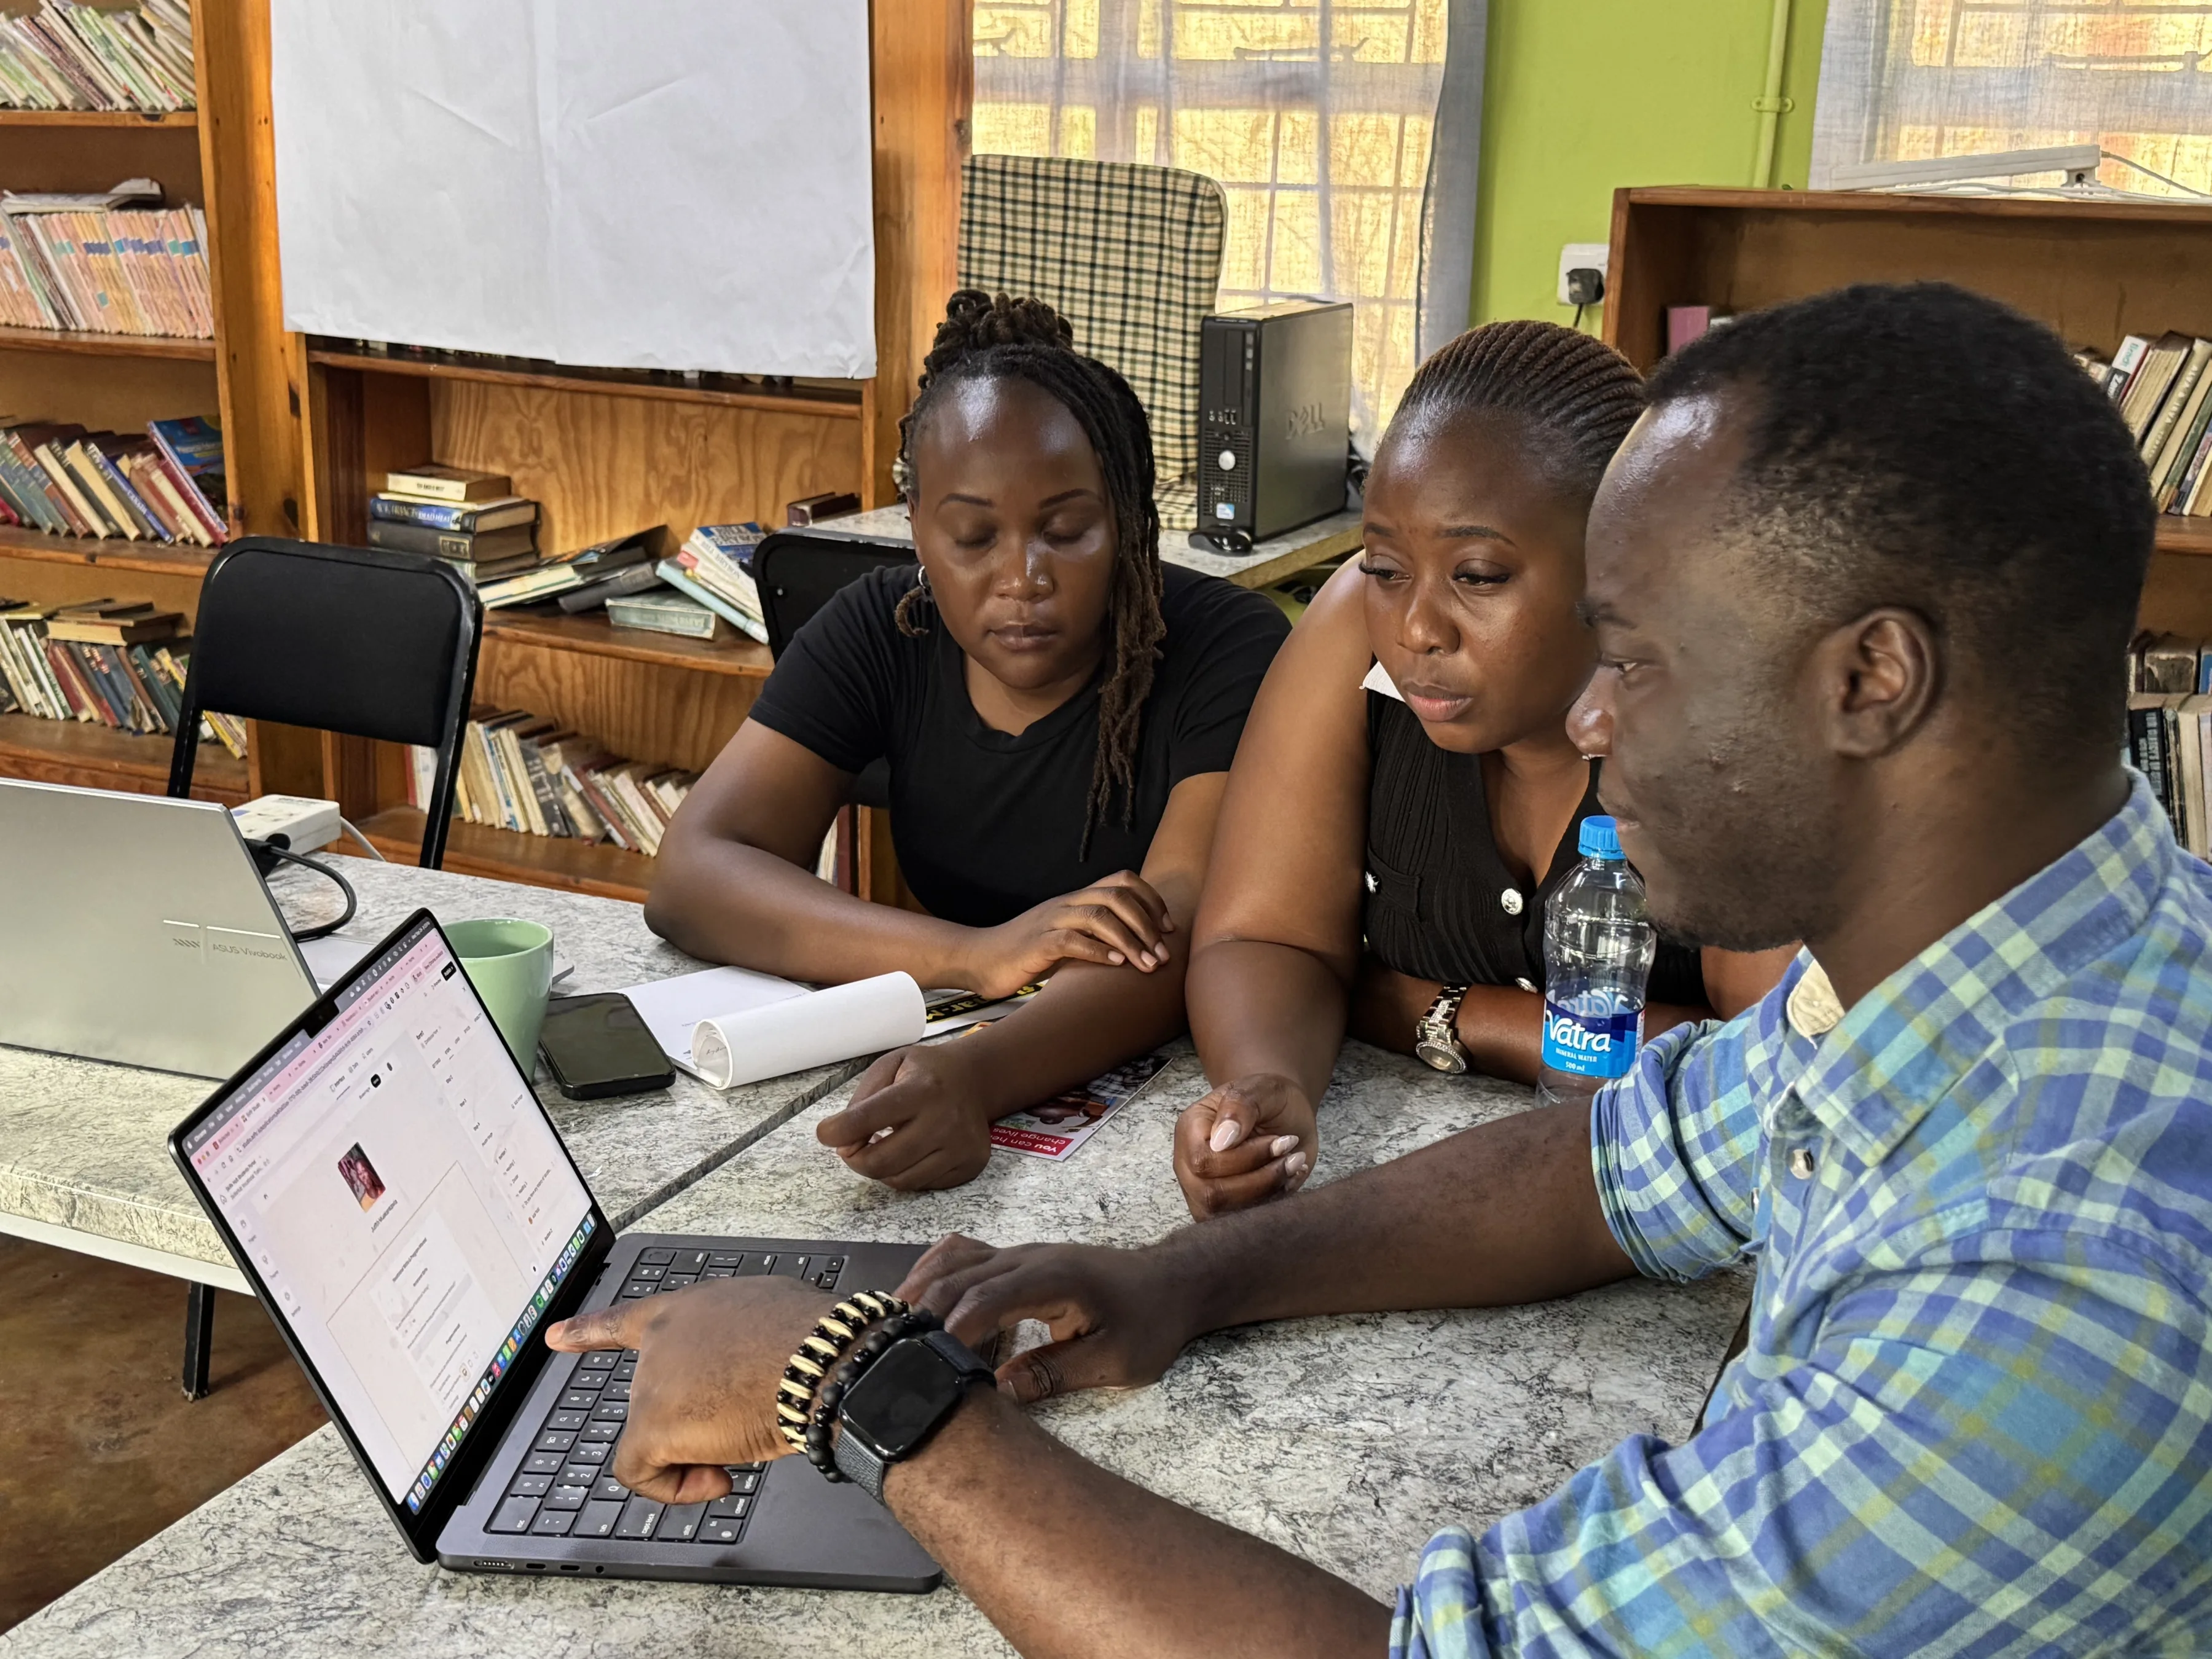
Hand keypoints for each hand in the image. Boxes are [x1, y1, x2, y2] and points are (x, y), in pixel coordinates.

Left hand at [544, 1276, 832, 1503]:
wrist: (819, 1364)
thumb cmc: (812, 1342)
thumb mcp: (771, 1321)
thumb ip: (741, 1342)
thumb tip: (752, 1372)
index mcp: (689, 1308)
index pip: (628, 1318)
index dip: (589, 1330)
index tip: (557, 1336)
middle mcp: (661, 1338)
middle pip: (657, 1397)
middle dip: (693, 1422)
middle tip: (741, 1425)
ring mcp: (651, 1381)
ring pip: (657, 1437)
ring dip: (699, 1449)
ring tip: (746, 1437)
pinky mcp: (651, 1423)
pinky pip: (642, 1473)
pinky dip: (675, 1487)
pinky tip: (716, 1480)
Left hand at [817, 1041, 994, 1190]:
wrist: (975, 1079)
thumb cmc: (926, 1072)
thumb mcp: (890, 1066)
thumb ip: (862, 1101)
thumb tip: (843, 1143)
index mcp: (922, 1089)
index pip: (867, 1118)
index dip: (838, 1131)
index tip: (826, 1134)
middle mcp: (945, 1120)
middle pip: (881, 1162)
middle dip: (855, 1159)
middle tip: (851, 1148)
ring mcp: (961, 1146)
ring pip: (899, 1180)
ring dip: (879, 1169)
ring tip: (880, 1147)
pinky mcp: (970, 1164)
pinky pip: (922, 1185)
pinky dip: (904, 1174)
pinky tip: (907, 1153)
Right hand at [897, 1233, 1200, 1402]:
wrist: (1172, 1282)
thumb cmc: (1151, 1322)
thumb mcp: (1116, 1361)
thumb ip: (1055, 1374)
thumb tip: (998, 1393)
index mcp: (1054, 1278)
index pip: (987, 1296)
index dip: (951, 1329)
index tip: (924, 1362)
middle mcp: (1029, 1257)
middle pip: (959, 1274)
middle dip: (920, 1310)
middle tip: (887, 1353)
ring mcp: (1021, 1253)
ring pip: (954, 1258)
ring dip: (919, 1288)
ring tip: (886, 1328)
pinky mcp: (1018, 1259)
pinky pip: (964, 1254)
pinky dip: (933, 1273)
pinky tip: (915, 1300)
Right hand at [956, 871, 1173, 999]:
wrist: (979, 960)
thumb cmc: (1026, 954)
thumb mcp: (1067, 939)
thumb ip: (1094, 936)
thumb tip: (1137, 947)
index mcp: (1076, 899)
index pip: (1123, 882)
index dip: (1152, 901)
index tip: (1168, 930)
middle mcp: (1067, 904)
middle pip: (1118, 896)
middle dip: (1147, 924)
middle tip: (1163, 956)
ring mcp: (1050, 921)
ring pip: (1099, 916)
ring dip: (1130, 940)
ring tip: (1147, 965)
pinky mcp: (1036, 944)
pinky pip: (1071, 940)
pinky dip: (1098, 951)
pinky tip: (1116, 964)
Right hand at [1173, 1073, 1314, 1218]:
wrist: (1283, 1114)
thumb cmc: (1268, 1099)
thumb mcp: (1261, 1088)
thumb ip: (1241, 1106)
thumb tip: (1221, 1140)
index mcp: (1190, 1129)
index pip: (1204, 1161)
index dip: (1246, 1158)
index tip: (1281, 1142)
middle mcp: (1188, 1164)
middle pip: (1212, 1194)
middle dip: (1261, 1179)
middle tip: (1292, 1155)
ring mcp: (1200, 1191)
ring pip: (1225, 1214)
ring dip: (1268, 1193)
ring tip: (1294, 1165)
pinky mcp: (1220, 1210)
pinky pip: (1240, 1223)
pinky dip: (1270, 1205)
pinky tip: (1288, 1180)